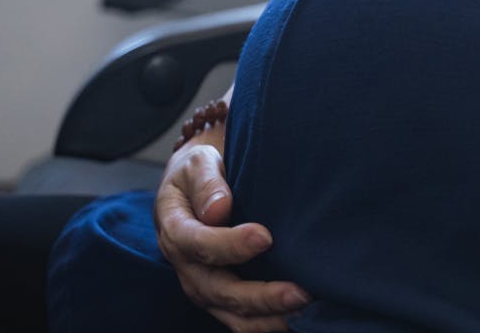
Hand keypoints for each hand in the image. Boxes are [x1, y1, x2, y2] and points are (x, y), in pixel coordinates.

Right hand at [155, 129, 310, 331]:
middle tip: (299, 292)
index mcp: (175, 229)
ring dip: (268, 316)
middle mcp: (186, 265)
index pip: (197, 243)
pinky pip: (242, 320)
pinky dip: (269, 322)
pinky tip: (299, 315)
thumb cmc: (200, 173)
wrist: (196, 187)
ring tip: (304, 307)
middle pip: (217, 290)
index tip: (265, 237)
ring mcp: (203, 286)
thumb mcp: (198, 164)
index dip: (229, 245)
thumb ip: (206, 183)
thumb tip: (219, 209)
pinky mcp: (221, 298)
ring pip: (231, 314)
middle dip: (259, 295)